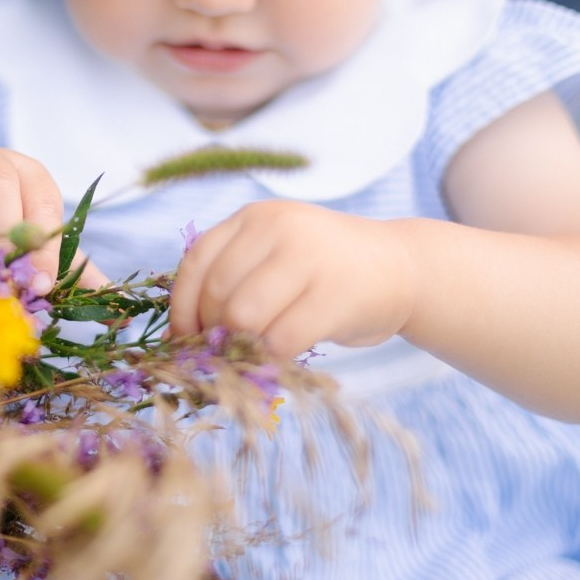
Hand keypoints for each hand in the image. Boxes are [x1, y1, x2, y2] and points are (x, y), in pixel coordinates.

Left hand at [168, 200, 415, 359]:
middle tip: (223, 356)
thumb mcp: (275, 256)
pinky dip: (271, 360)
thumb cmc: (326, 272)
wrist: (402, 267)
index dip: (182, 307)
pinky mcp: (335, 294)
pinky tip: (279, 361)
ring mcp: (309, 258)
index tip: (182, 339)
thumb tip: (178, 337)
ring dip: (240, 349)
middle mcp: (279, 227)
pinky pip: (282, 339)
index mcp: (255, 218)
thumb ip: (233, 280)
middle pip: (219, 294)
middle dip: (212, 334)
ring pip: (244, 317)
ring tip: (251, 358)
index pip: (198, 262)